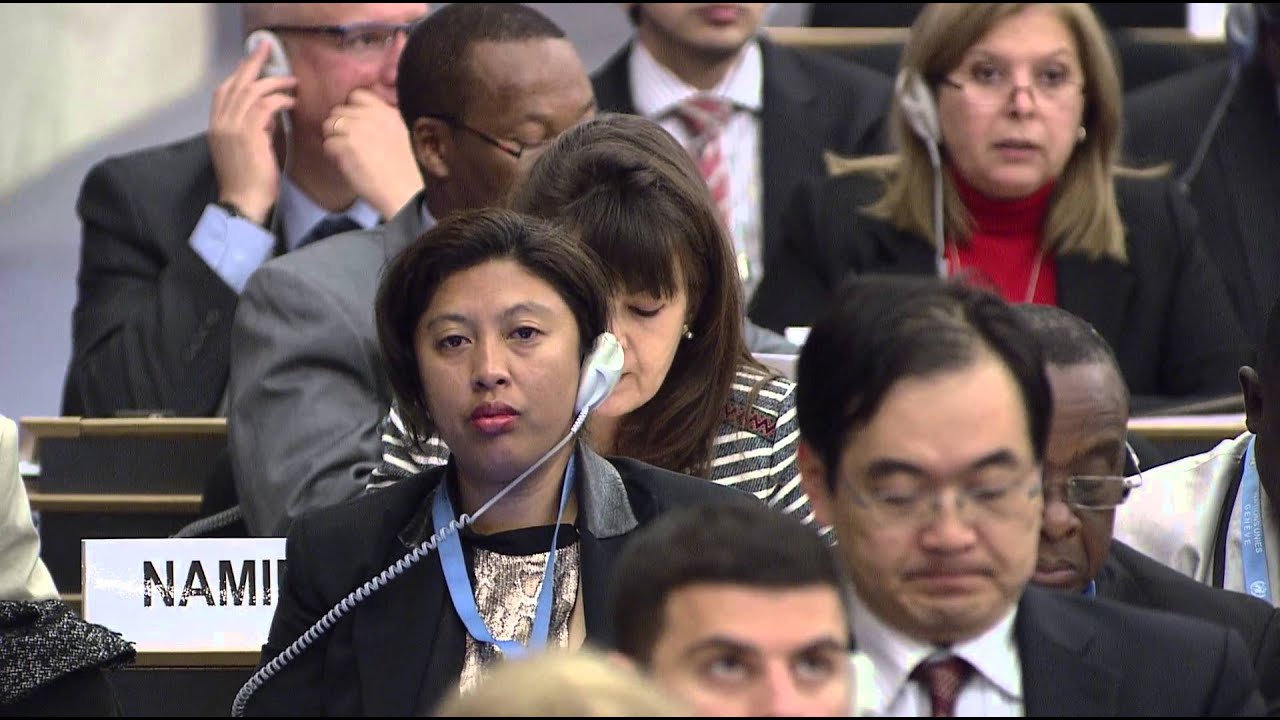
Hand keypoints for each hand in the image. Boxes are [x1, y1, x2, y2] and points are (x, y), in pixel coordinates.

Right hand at [208, 41, 297, 224]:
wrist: (244, 202)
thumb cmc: (249, 181)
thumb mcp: (246, 149)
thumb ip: (253, 128)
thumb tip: (270, 114)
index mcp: (216, 125)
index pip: (225, 90)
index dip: (241, 73)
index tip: (256, 62)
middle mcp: (220, 122)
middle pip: (236, 82)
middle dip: (253, 63)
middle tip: (267, 49)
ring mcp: (232, 127)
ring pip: (251, 91)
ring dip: (274, 82)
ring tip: (291, 82)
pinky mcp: (248, 134)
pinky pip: (265, 106)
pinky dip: (280, 100)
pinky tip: (291, 102)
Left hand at [322, 89, 422, 217]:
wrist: (410, 191)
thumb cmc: (412, 171)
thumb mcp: (405, 135)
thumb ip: (386, 122)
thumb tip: (367, 124)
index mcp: (387, 111)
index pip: (357, 95)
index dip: (352, 109)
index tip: (356, 124)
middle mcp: (369, 116)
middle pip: (339, 110)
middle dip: (341, 125)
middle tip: (350, 144)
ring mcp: (355, 129)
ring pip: (328, 125)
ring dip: (334, 139)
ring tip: (347, 156)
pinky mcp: (344, 147)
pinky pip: (327, 145)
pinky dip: (333, 156)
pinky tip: (346, 166)